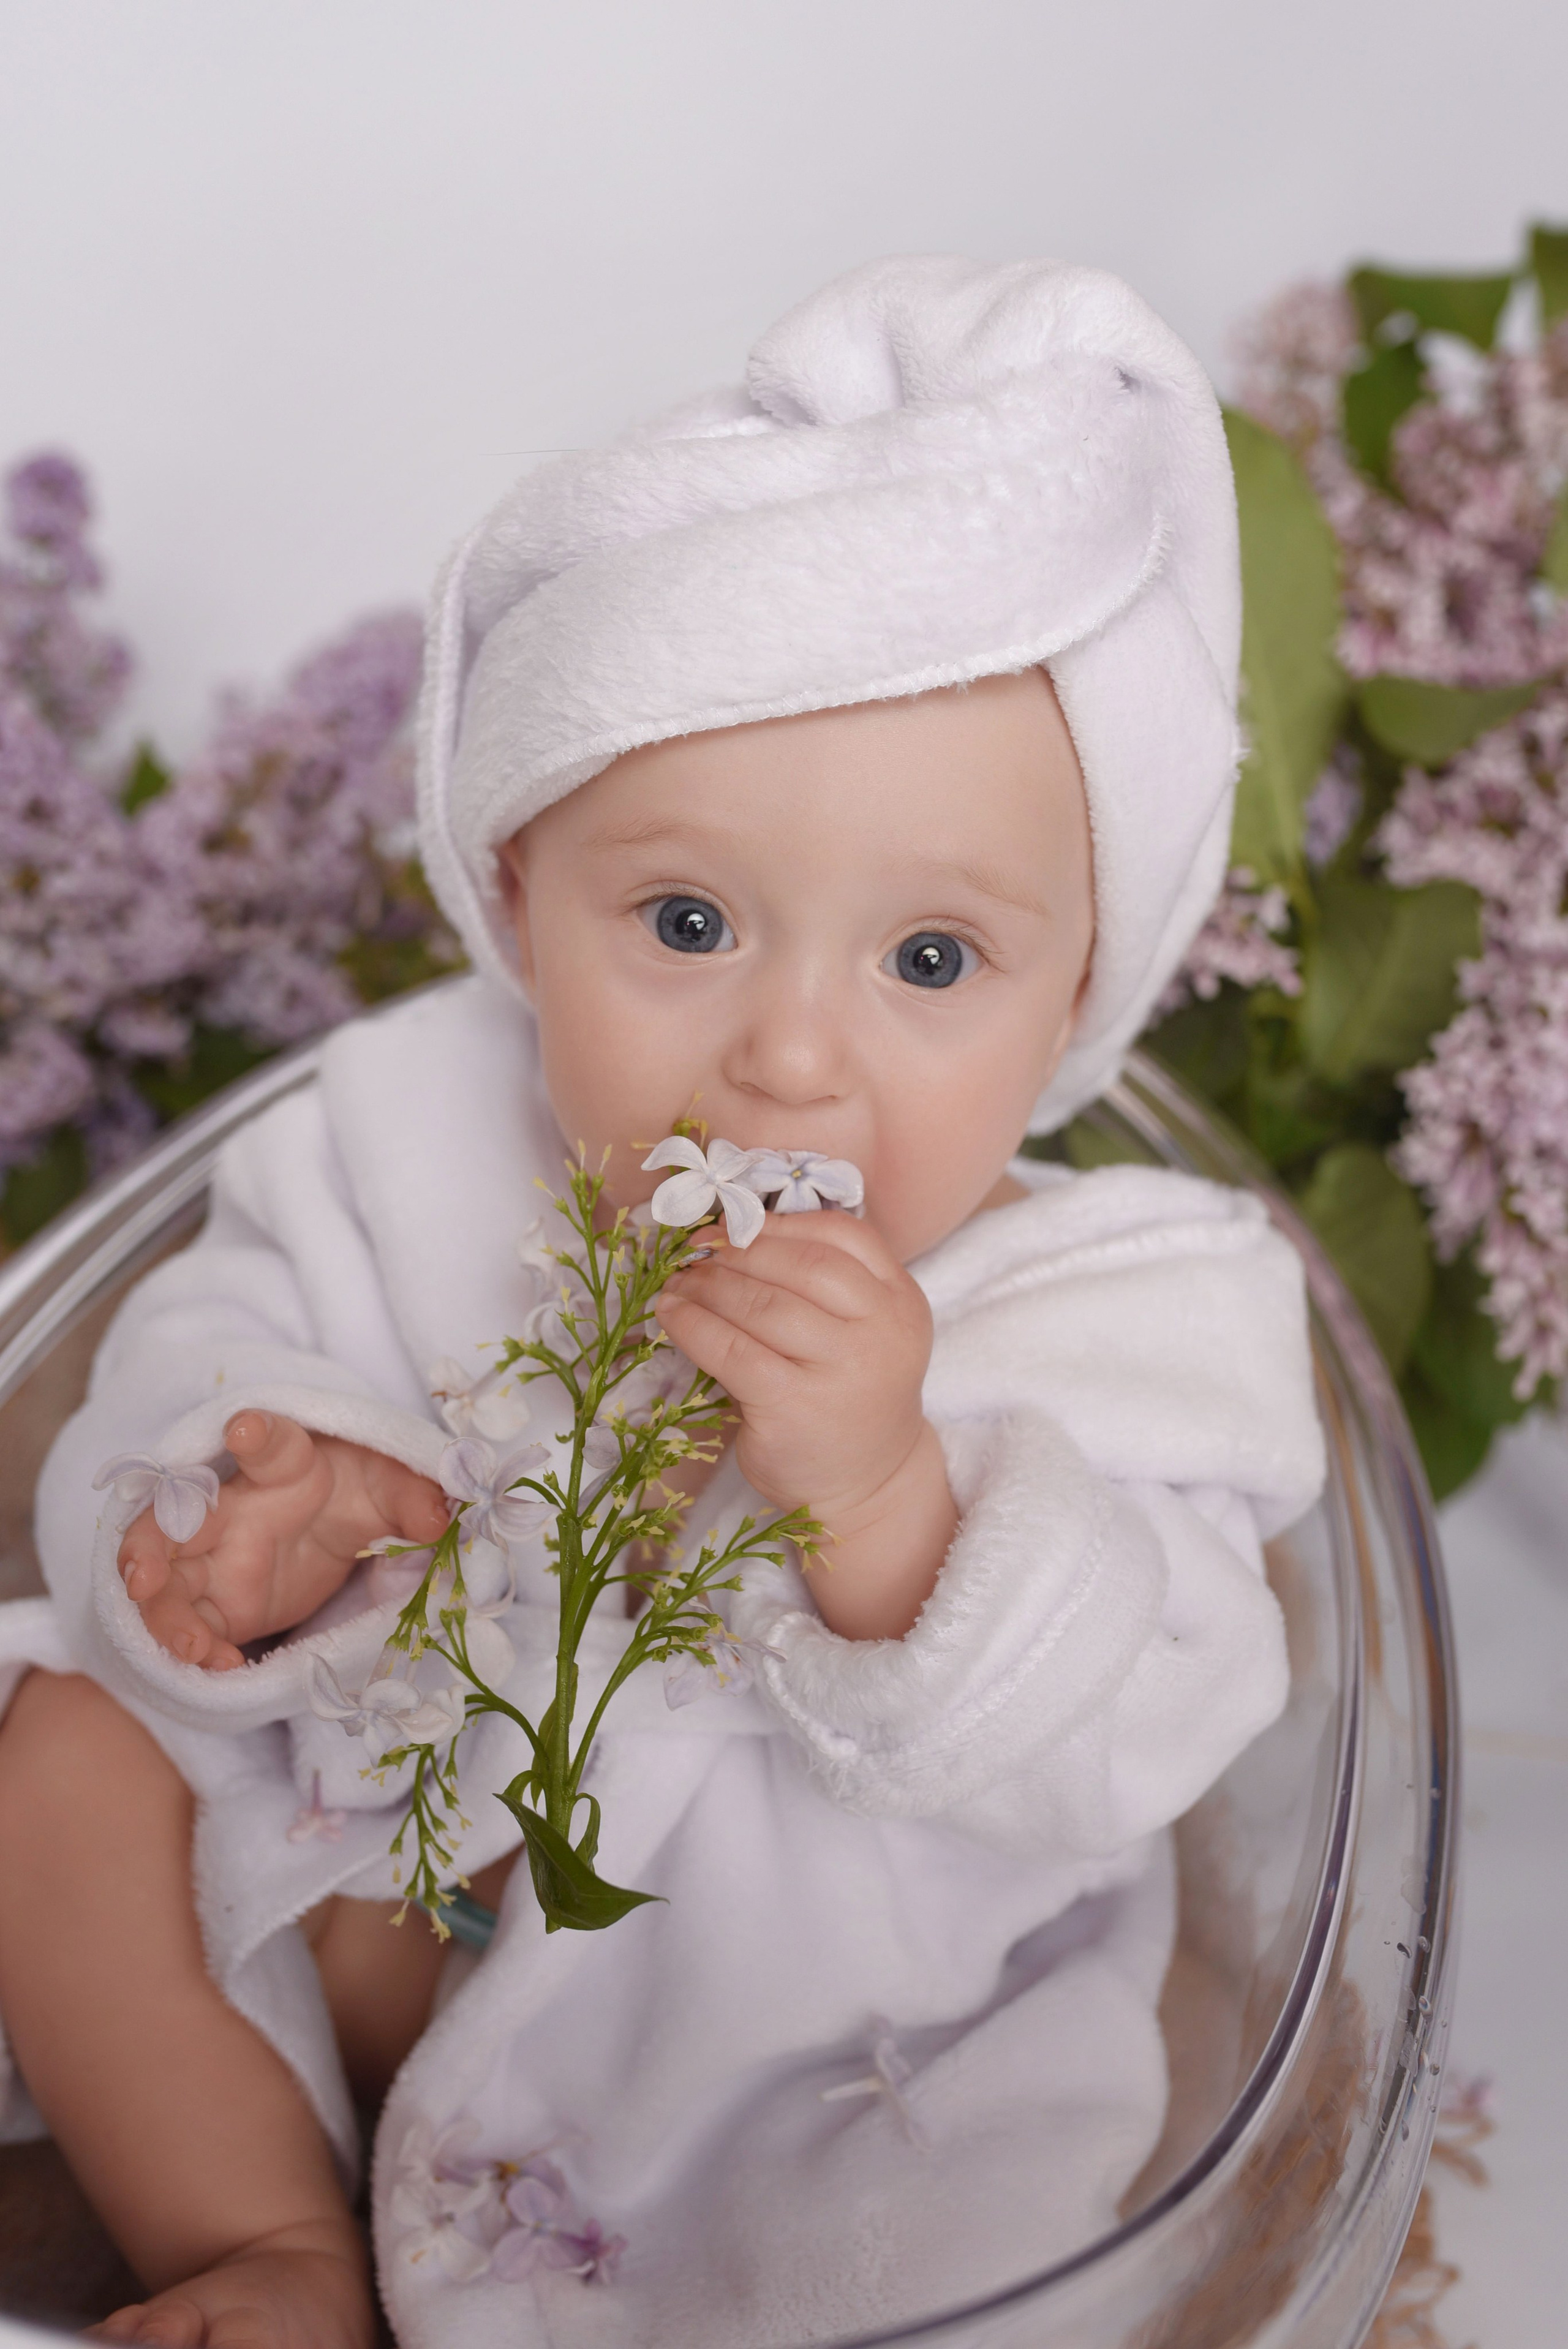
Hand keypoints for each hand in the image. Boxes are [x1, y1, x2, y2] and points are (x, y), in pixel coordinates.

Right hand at [117, 1412, 448, 1671]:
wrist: (336, 1523)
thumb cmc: (356, 1488)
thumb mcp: (395, 1486)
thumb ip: (414, 1496)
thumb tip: (438, 1516)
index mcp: (285, 1465)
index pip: (272, 1443)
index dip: (258, 1435)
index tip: (246, 1430)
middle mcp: (237, 1508)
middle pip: (176, 1519)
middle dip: (149, 1543)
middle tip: (141, 1575)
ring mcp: (219, 1558)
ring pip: (166, 1581)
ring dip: (163, 1613)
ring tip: (189, 1648)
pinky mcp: (222, 1604)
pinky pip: (193, 1627)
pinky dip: (194, 1649)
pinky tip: (217, 1669)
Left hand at [654, 1213, 956, 1639]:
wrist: (867, 1484)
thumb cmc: (850, 1395)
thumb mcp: (863, 1330)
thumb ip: (824, 1284)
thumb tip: (730, 1234)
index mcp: (901, 1300)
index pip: (843, 1234)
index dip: (780, 1222)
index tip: (735, 1223)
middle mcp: (881, 1331)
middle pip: (800, 1263)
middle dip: (737, 1250)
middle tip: (694, 1251)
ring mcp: (841, 1370)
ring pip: (762, 1303)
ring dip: (708, 1284)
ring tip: (678, 1282)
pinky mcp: (794, 1406)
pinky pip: (731, 1349)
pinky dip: (692, 1325)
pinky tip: (671, 1315)